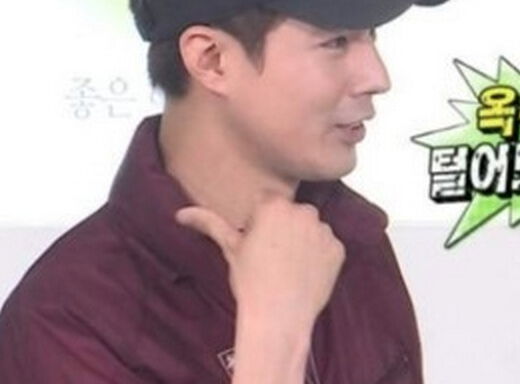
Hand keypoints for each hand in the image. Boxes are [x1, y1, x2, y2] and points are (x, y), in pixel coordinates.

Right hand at [175, 195, 345, 329]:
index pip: (269, 202)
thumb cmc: (250, 281)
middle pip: (292, 212)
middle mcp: (302, 211)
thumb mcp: (229, 248)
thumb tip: (181, 213)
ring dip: (304, 240)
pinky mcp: (338, 248)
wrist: (278, 317)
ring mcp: (323, 229)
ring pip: (311, 228)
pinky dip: (320, 257)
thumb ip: (209, 223)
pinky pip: (328, 246)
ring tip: (290, 267)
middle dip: (285, 227)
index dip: (261, 222)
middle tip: (273, 257)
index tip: (258, 242)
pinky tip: (306, 274)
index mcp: (273, 205)